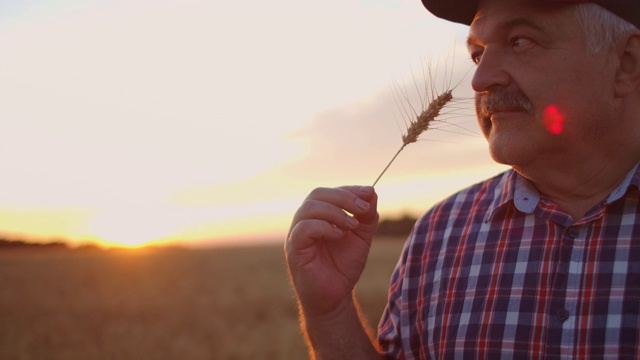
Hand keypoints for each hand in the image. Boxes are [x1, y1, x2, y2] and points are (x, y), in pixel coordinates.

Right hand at [285, 186, 378, 317]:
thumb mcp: (361, 237)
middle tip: (362, 208)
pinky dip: (324, 227)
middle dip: (343, 197)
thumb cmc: (344, 266)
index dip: (349, 190)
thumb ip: (366, 216)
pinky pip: (304, 229)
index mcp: (318, 216)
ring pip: (309, 208)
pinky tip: (339, 236)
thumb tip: (371, 191)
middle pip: (317, 194)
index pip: (328, 192)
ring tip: (352, 226)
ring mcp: (296, 234)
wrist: (335, 297)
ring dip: (335, 212)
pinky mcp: (294, 249)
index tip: (368, 194)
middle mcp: (304, 221)